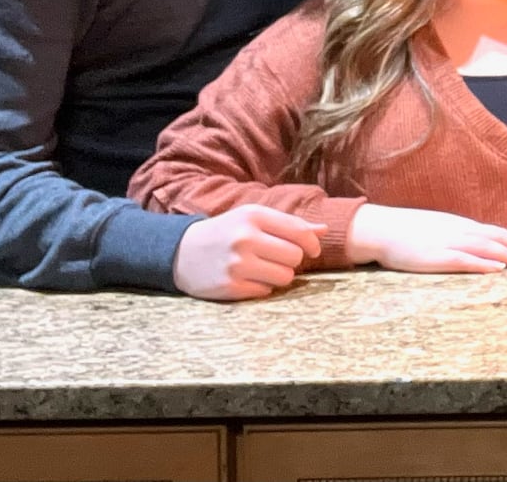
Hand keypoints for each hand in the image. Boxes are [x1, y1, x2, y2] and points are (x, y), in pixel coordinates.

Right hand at [172, 204, 326, 300]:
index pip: (300, 232)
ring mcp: (236, 264)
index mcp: (254, 216)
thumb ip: (290, 224)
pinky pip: (266, 291)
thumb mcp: (254, 218)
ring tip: (264, 268)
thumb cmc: (227, 231)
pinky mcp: (230, 286)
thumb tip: (324, 230)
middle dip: (293, 260)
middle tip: (278, 257)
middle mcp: (245, 238)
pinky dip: (263, 286)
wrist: (182, 251)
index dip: (312, 244)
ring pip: (285, 276)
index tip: (311, 250)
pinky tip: (248, 277)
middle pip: (295, 257)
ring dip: (280, 275)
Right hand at [346, 204, 506, 273]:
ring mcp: (449, 242)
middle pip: (500, 238)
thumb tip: (476, 245)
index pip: (500, 233)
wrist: (380, 228)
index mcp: (463, 226)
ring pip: (488, 248)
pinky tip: (498, 269)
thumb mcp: (439, 229)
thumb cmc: (407, 231)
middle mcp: (461, 231)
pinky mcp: (436, 256)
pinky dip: (483, 264)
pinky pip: (464, 259)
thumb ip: (458, 236)